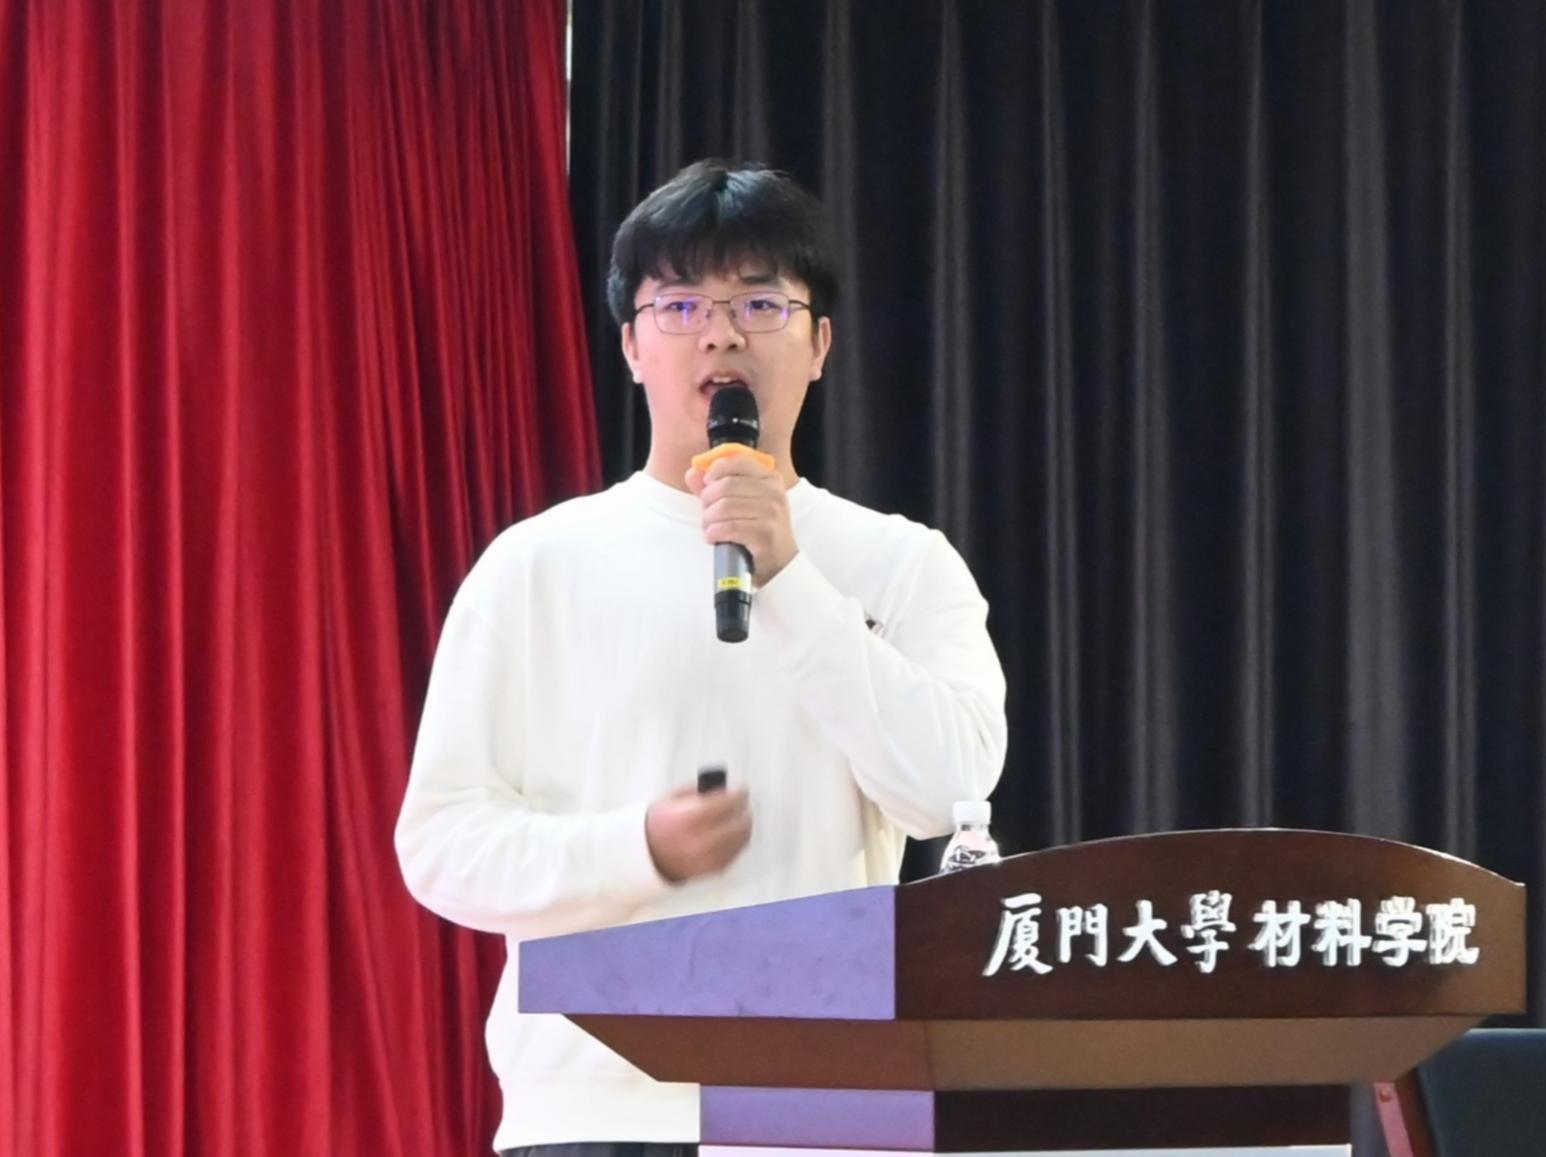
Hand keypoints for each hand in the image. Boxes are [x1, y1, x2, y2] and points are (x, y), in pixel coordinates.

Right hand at [645, 785, 752, 882]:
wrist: (643, 857)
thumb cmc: (659, 824)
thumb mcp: (672, 800)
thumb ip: (698, 792)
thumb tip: (724, 789)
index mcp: (689, 819)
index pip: (726, 803)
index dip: (739, 793)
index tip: (742, 788)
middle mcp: (700, 840)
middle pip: (738, 823)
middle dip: (744, 811)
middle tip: (743, 804)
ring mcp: (707, 858)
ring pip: (740, 840)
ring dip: (744, 826)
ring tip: (741, 818)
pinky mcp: (710, 870)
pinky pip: (734, 854)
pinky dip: (737, 842)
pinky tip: (734, 835)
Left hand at [685, 454, 798, 581]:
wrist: (780, 563)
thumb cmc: (758, 530)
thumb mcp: (741, 504)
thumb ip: (715, 487)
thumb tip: (691, 473)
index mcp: (770, 479)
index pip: (737, 461)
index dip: (715, 470)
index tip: (707, 483)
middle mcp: (774, 492)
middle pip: (725, 485)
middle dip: (708, 501)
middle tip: (707, 514)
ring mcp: (771, 513)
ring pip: (724, 507)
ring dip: (709, 519)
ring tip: (709, 528)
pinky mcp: (765, 534)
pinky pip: (729, 527)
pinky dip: (714, 533)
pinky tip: (713, 538)